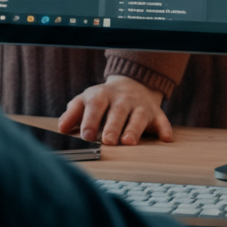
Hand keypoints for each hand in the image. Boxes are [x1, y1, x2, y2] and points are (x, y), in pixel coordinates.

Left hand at [57, 75, 172, 145]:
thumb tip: (61, 128)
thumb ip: (73, 114)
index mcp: (102, 95)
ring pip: (138, 117)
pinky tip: (165, 138)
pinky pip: (162, 121)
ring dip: (134, 129)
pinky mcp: (156, 113)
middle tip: (107, 141)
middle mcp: (122, 99)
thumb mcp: (85, 101)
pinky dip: (164, 129)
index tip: (86, 135)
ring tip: (128, 142)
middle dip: (112, 126)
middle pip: (117, 112)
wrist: (131, 85)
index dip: (90, 120)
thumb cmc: (103, 99)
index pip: (95, 105)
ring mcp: (140, 105)